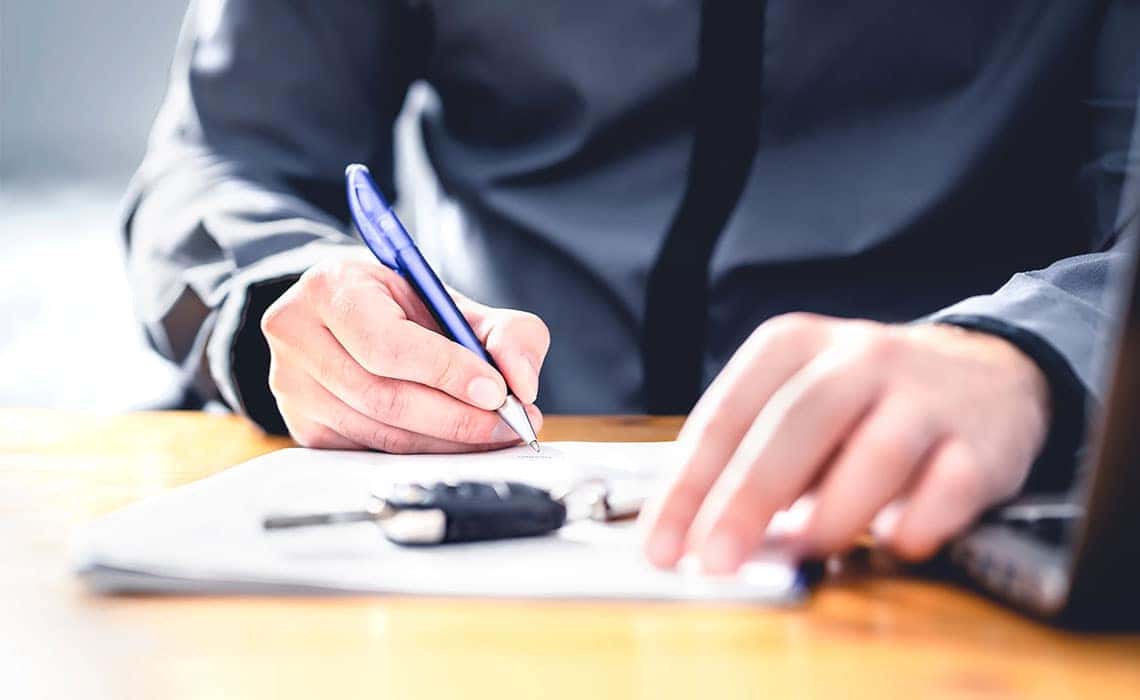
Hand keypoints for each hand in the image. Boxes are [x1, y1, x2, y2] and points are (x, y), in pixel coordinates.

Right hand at [261, 250, 548, 452]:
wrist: (347, 318)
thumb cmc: (402, 308)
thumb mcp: (454, 301)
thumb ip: (505, 331)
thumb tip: (523, 382)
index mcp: (331, 288)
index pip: (387, 343)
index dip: (446, 372)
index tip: (497, 391)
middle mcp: (297, 335)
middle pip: (384, 396)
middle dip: (457, 417)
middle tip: (509, 423)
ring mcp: (292, 387)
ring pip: (379, 433)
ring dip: (446, 442)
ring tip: (494, 434)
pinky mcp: (304, 427)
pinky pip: (370, 452)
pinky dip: (422, 454)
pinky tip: (455, 444)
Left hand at [639, 313, 1051, 571]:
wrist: (986, 374)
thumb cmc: (863, 405)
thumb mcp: (796, 403)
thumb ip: (749, 457)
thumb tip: (697, 536)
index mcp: (794, 345)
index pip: (728, 414)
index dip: (689, 485)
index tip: (661, 545)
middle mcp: (860, 358)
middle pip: (795, 424)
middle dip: (747, 499)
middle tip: (715, 561)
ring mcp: (927, 396)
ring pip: (876, 455)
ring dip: (832, 516)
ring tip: (805, 551)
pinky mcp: (985, 443)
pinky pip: (947, 491)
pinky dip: (914, 527)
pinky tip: (890, 544)